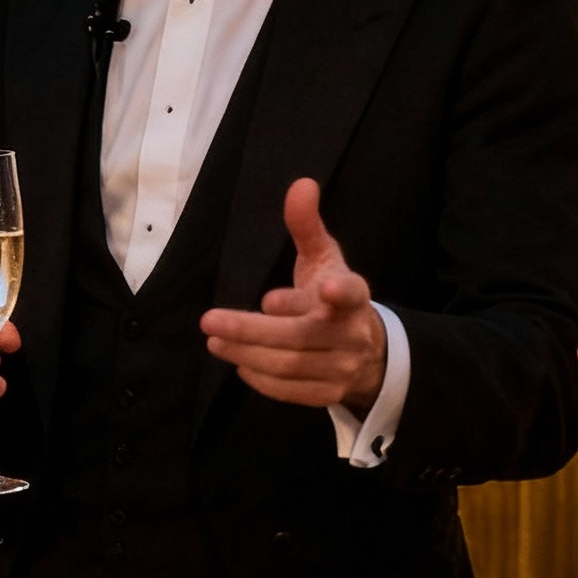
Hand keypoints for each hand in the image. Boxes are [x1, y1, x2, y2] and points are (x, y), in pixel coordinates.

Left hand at [199, 178, 384, 410]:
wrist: (367, 351)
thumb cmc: (334, 297)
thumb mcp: (324, 258)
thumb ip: (307, 226)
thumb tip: (301, 184)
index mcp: (354, 297)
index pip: (353, 293)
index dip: (340, 291)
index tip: (325, 287)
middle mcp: (352, 334)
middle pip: (300, 336)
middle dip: (252, 330)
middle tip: (210, 320)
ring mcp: (343, 368)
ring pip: (290, 365)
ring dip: (247, 353)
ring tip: (214, 340)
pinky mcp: (329, 393)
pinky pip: (291, 390)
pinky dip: (262, 379)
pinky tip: (239, 362)